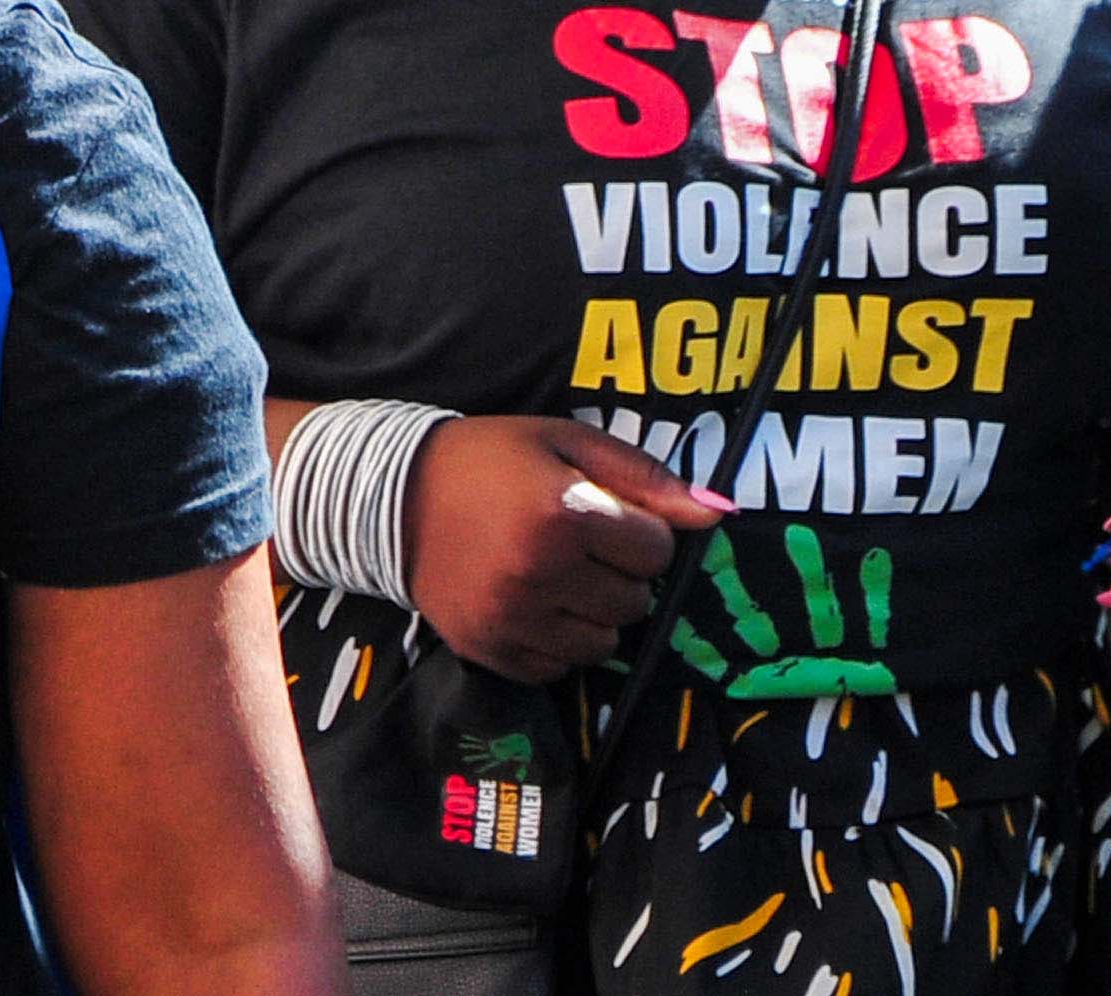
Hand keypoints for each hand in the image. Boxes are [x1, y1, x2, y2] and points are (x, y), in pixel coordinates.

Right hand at [402, 416, 733, 681]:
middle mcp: (540, 572)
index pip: (655, 550)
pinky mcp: (491, 651)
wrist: (393, 499)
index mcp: (563, 513)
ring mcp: (513, 618)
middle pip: (634, 602)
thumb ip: (643, 477)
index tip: (607, 518)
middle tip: (577, 546)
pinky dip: (556, 641)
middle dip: (618, 574)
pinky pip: (559, 668)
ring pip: (602, 644)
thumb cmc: (489, 460)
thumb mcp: (565, 442)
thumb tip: (717, 513)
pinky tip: (531, 603)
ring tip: (557, 577)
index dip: (640, 533)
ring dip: (592, 614)